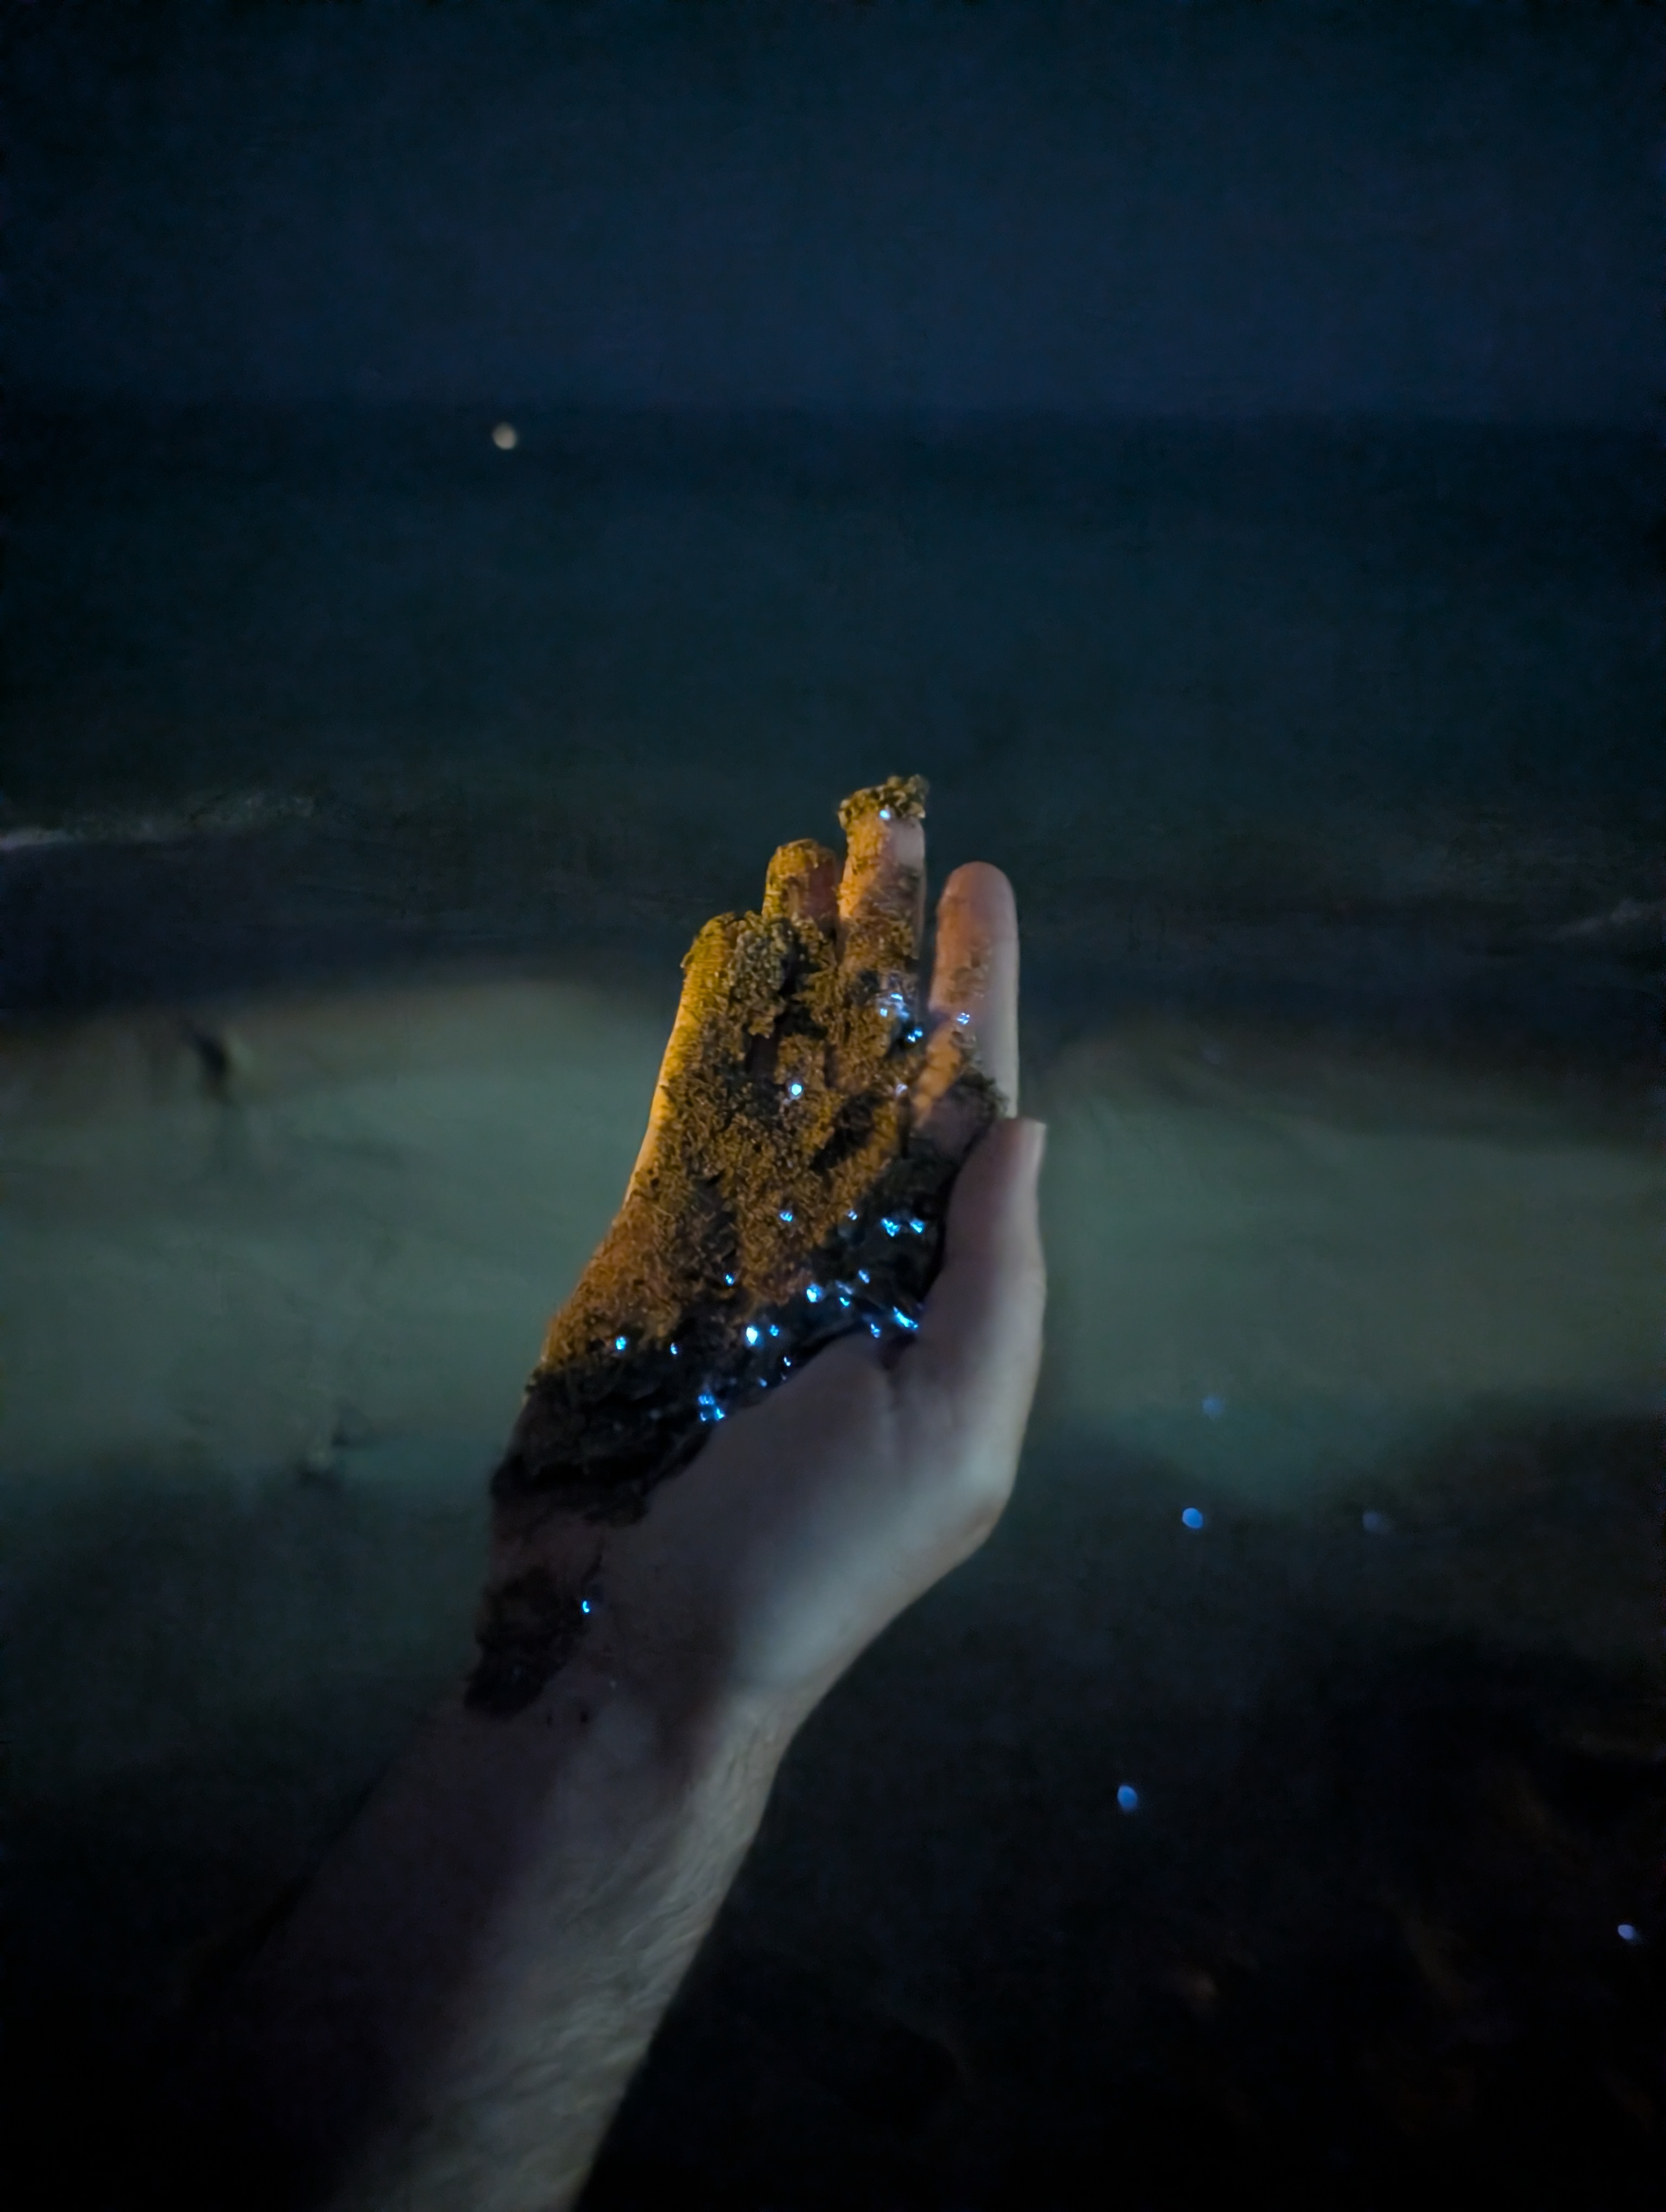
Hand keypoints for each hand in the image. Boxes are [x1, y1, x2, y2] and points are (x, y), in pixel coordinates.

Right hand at [577, 860, 1045, 1731]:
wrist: (637, 1645)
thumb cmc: (815, 1562)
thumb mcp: (953, 1436)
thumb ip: (998, 1283)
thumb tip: (1026, 1134)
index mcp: (941, 1285)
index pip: (972, 1109)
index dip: (976, 994)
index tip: (978, 891)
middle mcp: (855, 1245)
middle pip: (878, 1061)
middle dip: (884, 945)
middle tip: (884, 822)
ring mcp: (752, 1236)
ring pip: (786, 1066)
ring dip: (798, 964)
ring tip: (803, 857)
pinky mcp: (657, 1244)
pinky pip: (687, 1112)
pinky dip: (706, 1030)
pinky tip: (725, 952)